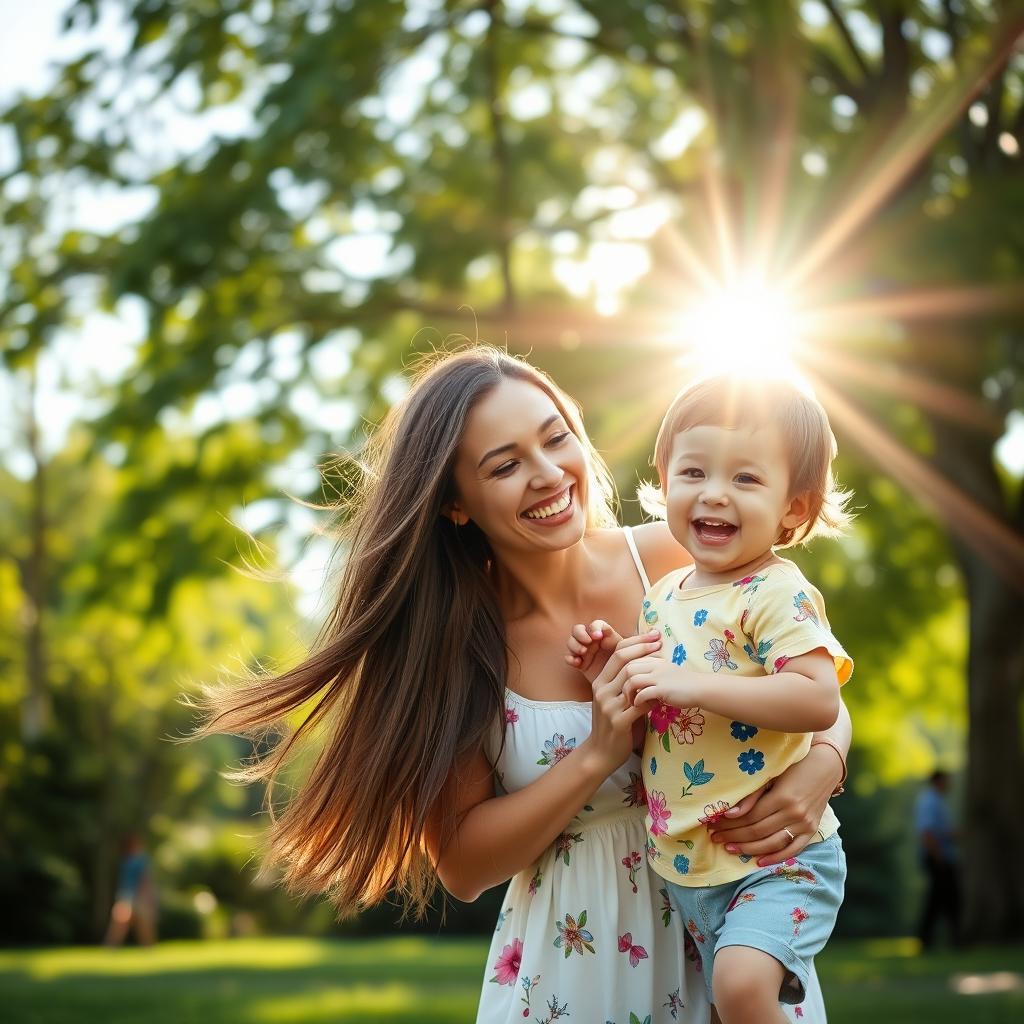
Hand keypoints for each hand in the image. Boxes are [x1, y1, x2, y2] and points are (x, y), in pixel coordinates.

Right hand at [565, 619, 622, 682]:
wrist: (620, 681)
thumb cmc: (626, 663)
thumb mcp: (626, 652)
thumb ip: (625, 642)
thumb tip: (631, 635)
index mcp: (603, 634)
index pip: (595, 624)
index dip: (594, 628)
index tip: (598, 636)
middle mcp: (591, 640)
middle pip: (577, 629)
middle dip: (580, 634)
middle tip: (587, 642)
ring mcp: (583, 651)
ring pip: (571, 642)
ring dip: (575, 645)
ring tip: (583, 653)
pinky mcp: (579, 663)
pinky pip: (568, 657)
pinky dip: (570, 658)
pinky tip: (577, 663)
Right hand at [578, 632, 661, 776]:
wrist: (600, 752)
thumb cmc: (611, 723)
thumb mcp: (612, 699)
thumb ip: (623, 683)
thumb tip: (644, 663)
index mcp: (599, 682)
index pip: (617, 653)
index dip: (635, 642)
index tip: (652, 636)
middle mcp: (602, 691)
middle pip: (624, 661)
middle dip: (644, 649)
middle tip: (660, 643)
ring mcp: (609, 706)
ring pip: (632, 681)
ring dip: (651, 673)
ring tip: (666, 667)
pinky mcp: (618, 721)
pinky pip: (640, 705)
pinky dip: (653, 699)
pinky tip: (662, 696)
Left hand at [620, 656, 702, 709]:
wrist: (702, 689)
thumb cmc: (684, 684)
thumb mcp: (667, 673)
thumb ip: (653, 673)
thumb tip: (639, 680)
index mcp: (655, 661)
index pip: (631, 659)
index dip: (623, 671)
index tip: (622, 683)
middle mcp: (656, 666)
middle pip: (628, 666)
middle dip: (621, 681)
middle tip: (623, 693)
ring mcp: (659, 677)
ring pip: (632, 678)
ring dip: (627, 691)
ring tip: (630, 700)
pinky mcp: (663, 689)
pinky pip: (643, 692)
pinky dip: (637, 700)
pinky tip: (638, 705)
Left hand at [706, 743, 843, 865]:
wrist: (825, 766)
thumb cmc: (793, 766)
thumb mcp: (771, 774)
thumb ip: (752, 795)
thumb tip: (730, 813)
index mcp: (782, 797)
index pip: (750, 817)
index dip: (730, 823)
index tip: (713, 824)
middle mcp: (794, 813)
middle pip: (758, 831)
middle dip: (734, 836)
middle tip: (715, 837)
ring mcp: (805, 824)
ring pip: (772, 843)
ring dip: (748, 849)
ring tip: (729, 849)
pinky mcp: (812, 831)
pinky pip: (793, 850)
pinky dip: (775, 858)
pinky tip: (758, 861)